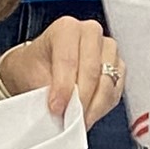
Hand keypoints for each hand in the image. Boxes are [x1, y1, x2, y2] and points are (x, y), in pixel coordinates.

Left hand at [0, 18, 125, 127]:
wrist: (38, 69)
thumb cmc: (34, 68)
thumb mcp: (31, 76)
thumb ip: (47, 90)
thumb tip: (61, 110)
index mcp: (66, 28)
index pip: (69, 60)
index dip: (63, 88)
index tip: (56, 109)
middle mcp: (90, 32)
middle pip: (93, 70)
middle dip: (82, 99)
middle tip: (71, 119)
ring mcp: (108, 48)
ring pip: (108, 81)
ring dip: (95, 105)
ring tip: (79, 120)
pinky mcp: (118, 67)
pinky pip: (116, 90)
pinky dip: (103, 106)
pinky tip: (89, 113)